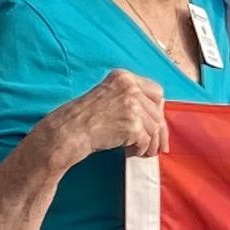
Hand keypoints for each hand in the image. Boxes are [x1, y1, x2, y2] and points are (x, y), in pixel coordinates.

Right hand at [46, 70, 174, 166]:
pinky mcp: (132, 124)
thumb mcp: (108, 96)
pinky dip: (142, 149)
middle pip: (158, 112)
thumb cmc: (85, 117)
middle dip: (159, 131)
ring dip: (151, 144)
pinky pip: (146, 140)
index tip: (157, 122)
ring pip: (154, 127)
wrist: (70, 130)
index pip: (156, 91)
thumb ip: (129, 98)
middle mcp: (130, 88)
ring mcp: (132, 105)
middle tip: (159, 146)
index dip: (158, 109)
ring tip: (144, 152)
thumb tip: (154, 116)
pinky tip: (132, 152)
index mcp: (124, 77)